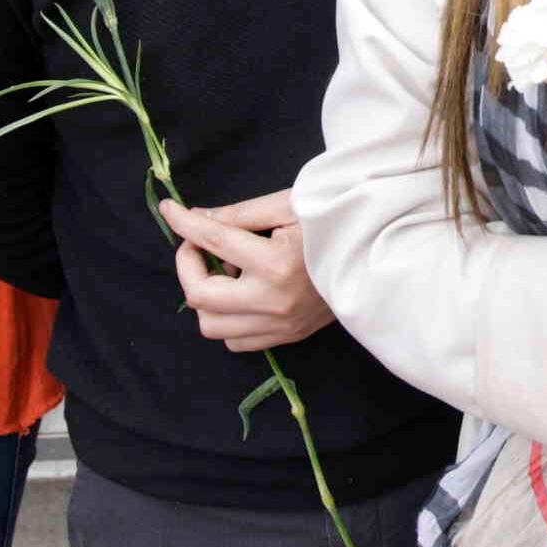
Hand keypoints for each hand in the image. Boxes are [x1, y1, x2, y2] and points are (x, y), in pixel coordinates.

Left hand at [160, 190, 335, 351]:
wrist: (377, 256)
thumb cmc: (335, 223)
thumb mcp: (289, 206)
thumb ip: (239, 214)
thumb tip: (196, 219)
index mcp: (277, 263)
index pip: (214, 241)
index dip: (185, 224)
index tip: (170, 211)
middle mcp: (274, 301)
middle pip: (201, 295)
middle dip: (187, 264)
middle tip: (196, 244)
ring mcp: (281, 325)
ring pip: (211, 325)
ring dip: (206, 296)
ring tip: (226, 271)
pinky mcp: (287, 336)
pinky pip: (235, 340)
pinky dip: (225, 316)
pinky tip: (241, 292)